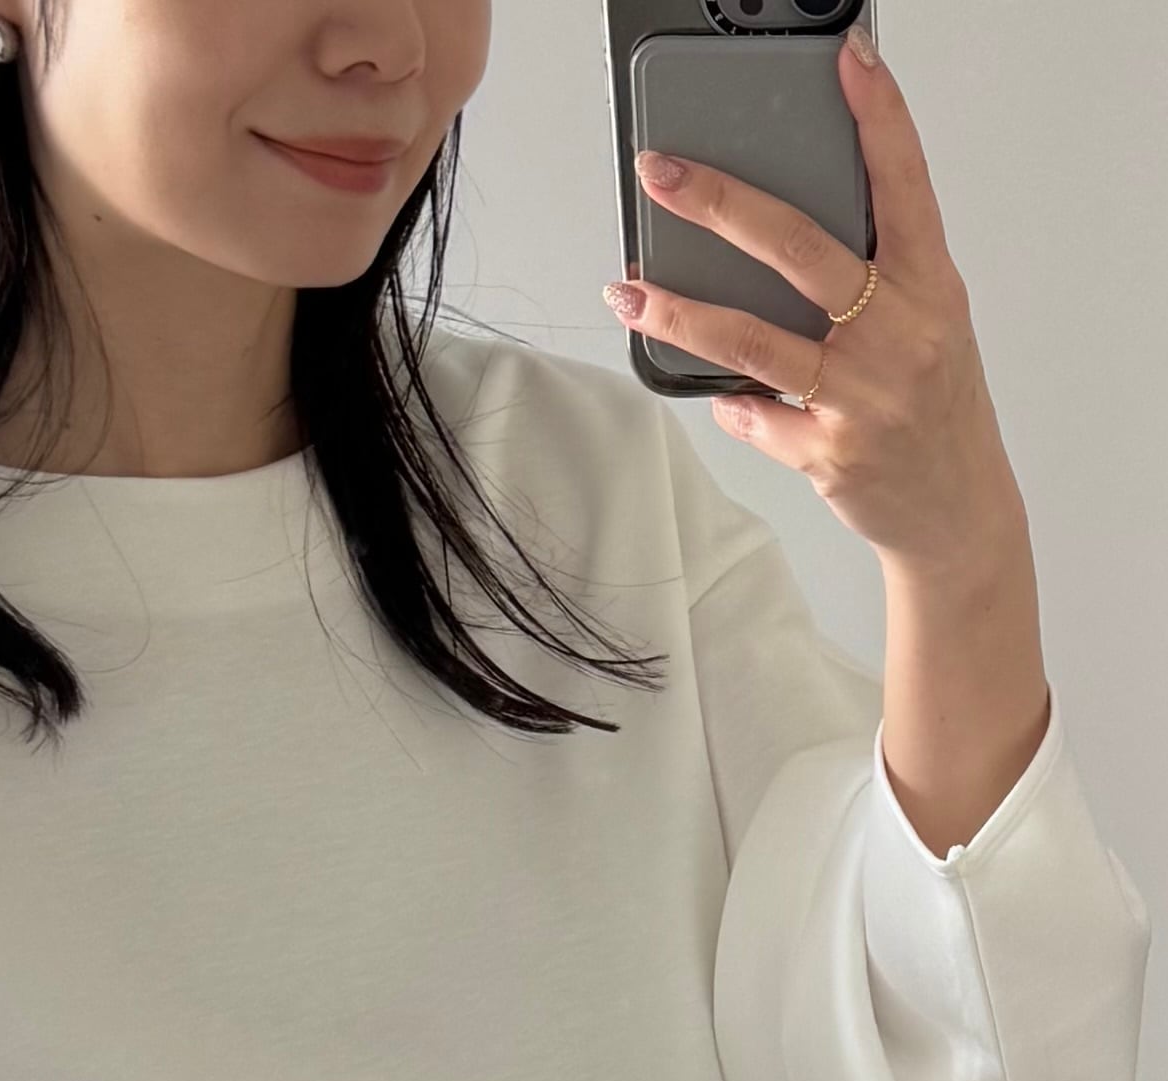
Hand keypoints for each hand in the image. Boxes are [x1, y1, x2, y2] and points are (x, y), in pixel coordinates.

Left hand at [606, 25, 1021, 576]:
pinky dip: (730, 401)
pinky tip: (719, 392)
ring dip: (678, 312)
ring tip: (627, 291)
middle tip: (663, 174)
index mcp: (930, 287)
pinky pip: (754, 414)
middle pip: (796, 249)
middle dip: (719, 204)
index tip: (849, 61)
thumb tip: (787, 227)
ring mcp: (862, 397)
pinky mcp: (829, 454)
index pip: (904, 185)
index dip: (879, 119)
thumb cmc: (937, 407)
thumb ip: (879, 272)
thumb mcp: (930, 323)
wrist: (956, 515)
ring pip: (751, 340)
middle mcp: (899, 334)